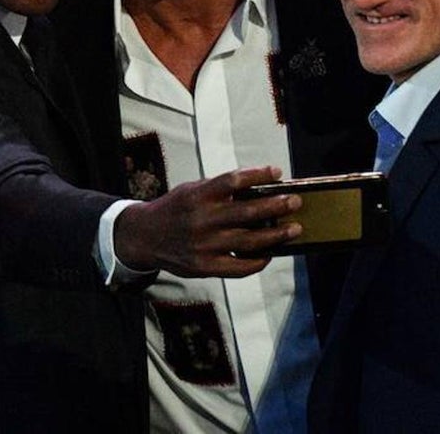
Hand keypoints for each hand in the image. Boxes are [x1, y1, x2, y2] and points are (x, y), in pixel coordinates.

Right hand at [114, 166, 301, 277]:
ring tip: (294, 228)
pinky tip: (270, 253)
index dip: (258, 175)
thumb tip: (258, 189)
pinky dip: (257, 261)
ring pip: (248, 241)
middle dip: (276, 206)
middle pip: (246, 212)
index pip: (233, 181)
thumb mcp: (191, 190)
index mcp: (198, 196)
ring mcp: (203, 246)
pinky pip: (238, 267)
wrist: (144, 237)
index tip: (277, 172)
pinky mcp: (204, 267)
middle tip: (295, 201)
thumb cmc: (175, 209)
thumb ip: (219, 190)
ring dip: (275, 235)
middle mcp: (201, 220)